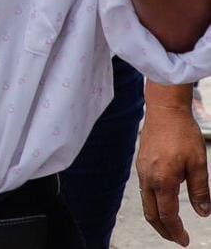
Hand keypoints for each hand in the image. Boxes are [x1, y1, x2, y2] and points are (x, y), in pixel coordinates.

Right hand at [137, 95, 209, 244]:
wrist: (164, 109)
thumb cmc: (182, 133)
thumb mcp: (198, 163)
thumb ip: (200, 190)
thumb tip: (203, 213)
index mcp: (163, 180)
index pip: (167, 215)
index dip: (176, 231)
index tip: (185, 241)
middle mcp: (148, 177)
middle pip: (151, 213)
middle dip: (163, 230)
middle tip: (176, 238)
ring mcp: (142, 169)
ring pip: (146, 202)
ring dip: (157, 217)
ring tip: (170, 223)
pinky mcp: (141, 162)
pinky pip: (144, 189)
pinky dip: (152, 202)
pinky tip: (163, 200)